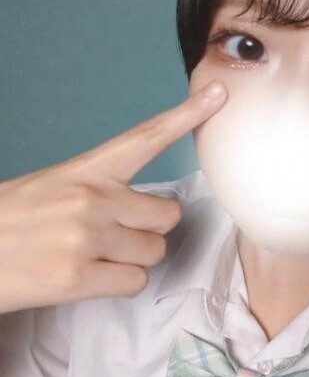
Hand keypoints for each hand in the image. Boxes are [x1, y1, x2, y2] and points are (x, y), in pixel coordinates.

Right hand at [0, 81, 226, 313]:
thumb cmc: (10, 221)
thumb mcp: (51, 187)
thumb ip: (98, 189)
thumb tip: (141, 208)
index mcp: (85, 170)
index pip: (144, 137)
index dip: (186, 115)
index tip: (219, 94)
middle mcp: (91, 199)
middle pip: (168, 215)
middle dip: (151, 228)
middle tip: (118, 235)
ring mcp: (86, 238)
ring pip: (155, 251)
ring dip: (133, 258)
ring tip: (94, 257)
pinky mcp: (77, 278)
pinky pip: (135, 281)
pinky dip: (120, 283)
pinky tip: (89, 277)